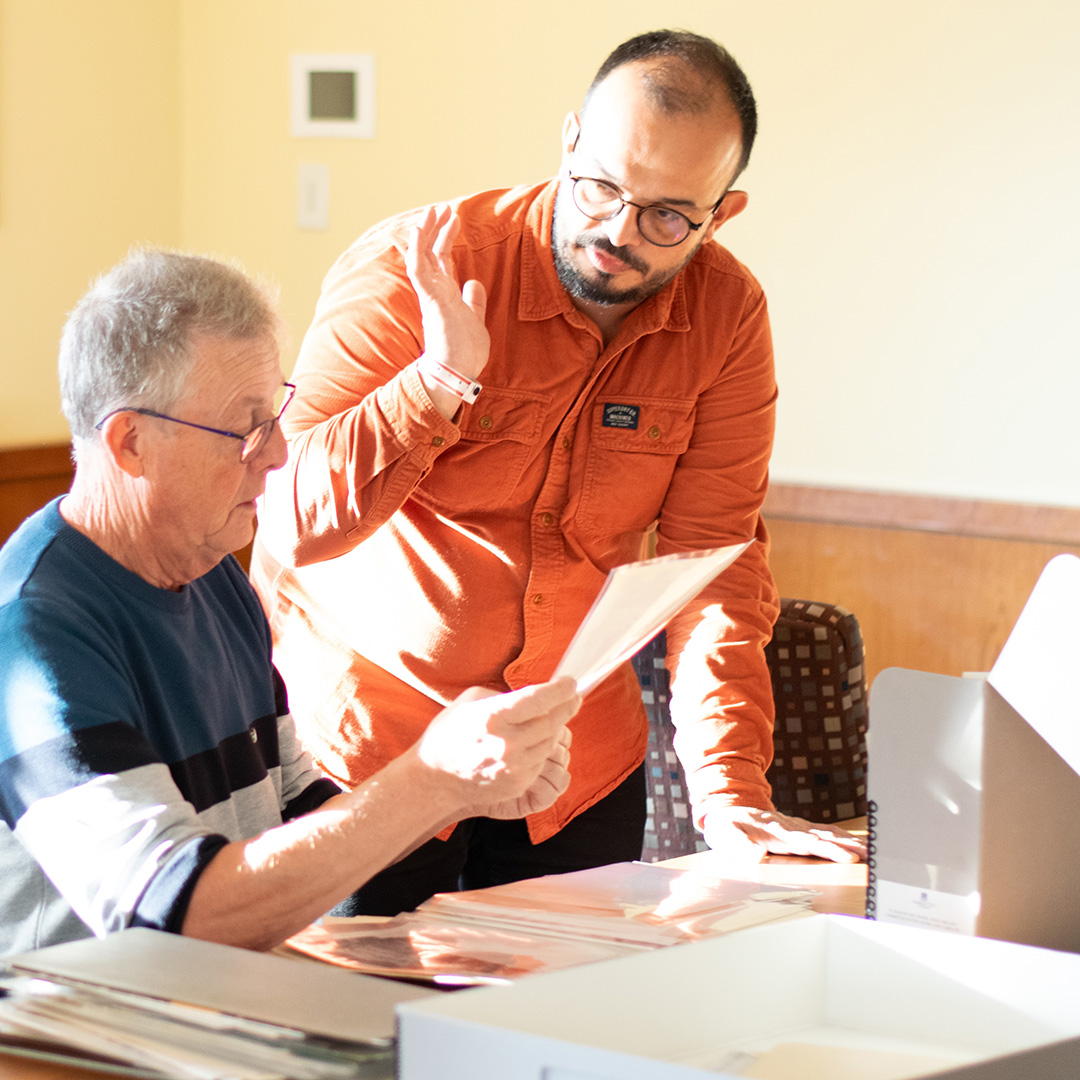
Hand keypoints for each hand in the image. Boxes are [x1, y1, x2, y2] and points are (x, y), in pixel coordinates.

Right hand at [405, 204, 489, 419]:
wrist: (457, 372)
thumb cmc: (463, 351)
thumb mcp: (474, 319)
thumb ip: (473, 301)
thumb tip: (474, 282)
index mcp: (445, 295)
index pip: (442, 260)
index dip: (446, 237)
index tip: (453, 218)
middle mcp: (435, 292)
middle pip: (431, 253)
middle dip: (436, 228)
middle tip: (442, 207)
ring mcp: (431, 295)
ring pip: (422, 257)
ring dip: (425, 233)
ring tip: (431, 211)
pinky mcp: (431, 301)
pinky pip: (418, 272)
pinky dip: (415, 252)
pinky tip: (416, 232)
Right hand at [417, 678, 579, 809]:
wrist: (434, 780)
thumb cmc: (449, 735)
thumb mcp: (472, 701)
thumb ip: (505, 696)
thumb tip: (535, 694)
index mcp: (494, 716)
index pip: (540, 699)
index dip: (561, 689)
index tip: (570, 683)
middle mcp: (507, 743)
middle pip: (553, 721)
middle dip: (567, 706)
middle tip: (573, 697)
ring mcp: (514, 767)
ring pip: (551, 742)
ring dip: (555, 728)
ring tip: (550, 717)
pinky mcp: (518, 784)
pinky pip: (541, 761)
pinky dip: (541, 749)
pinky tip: (532, 741)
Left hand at [702, 805, 866, 863]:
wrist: (727, 808)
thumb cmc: (727, 826)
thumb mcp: (726, 835)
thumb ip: (740, 845)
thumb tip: (756, 856)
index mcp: (776, 831)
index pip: (807, 843)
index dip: (828, 849)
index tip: (848, 856)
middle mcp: (791, 828)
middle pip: (825, 837)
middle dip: (849, 847)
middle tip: (873, 855)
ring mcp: (797, 828)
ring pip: (829, 833)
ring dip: (851, 842)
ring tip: (875, 850)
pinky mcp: (799, 830)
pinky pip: (825, 833)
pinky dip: (843, 837)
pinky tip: (859, 843)